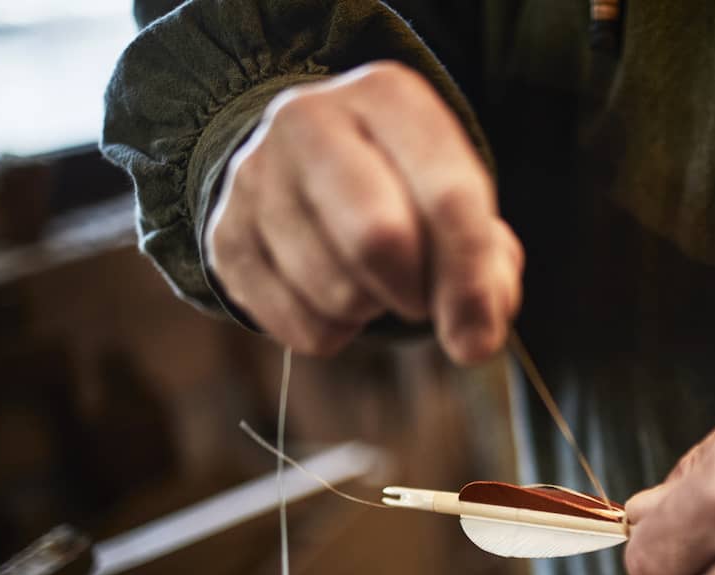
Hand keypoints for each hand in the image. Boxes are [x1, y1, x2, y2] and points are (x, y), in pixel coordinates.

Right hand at [205, 62, 522, 361]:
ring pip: (335, 291)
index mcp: (387, 96)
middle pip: (377, 238)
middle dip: (415, 294)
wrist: (301, 165)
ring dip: (372, 310)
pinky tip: (334, 293)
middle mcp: (309, 121)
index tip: (479, 336)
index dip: (471, 278)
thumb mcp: (456, 200)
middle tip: (422, 300)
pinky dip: (333, 331)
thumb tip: (474, 339)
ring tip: (374, 281)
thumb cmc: (402, 187)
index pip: (448, 196)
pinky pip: (297, 325)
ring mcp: (256, 177)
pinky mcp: (225, 236)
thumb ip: (488, 264)